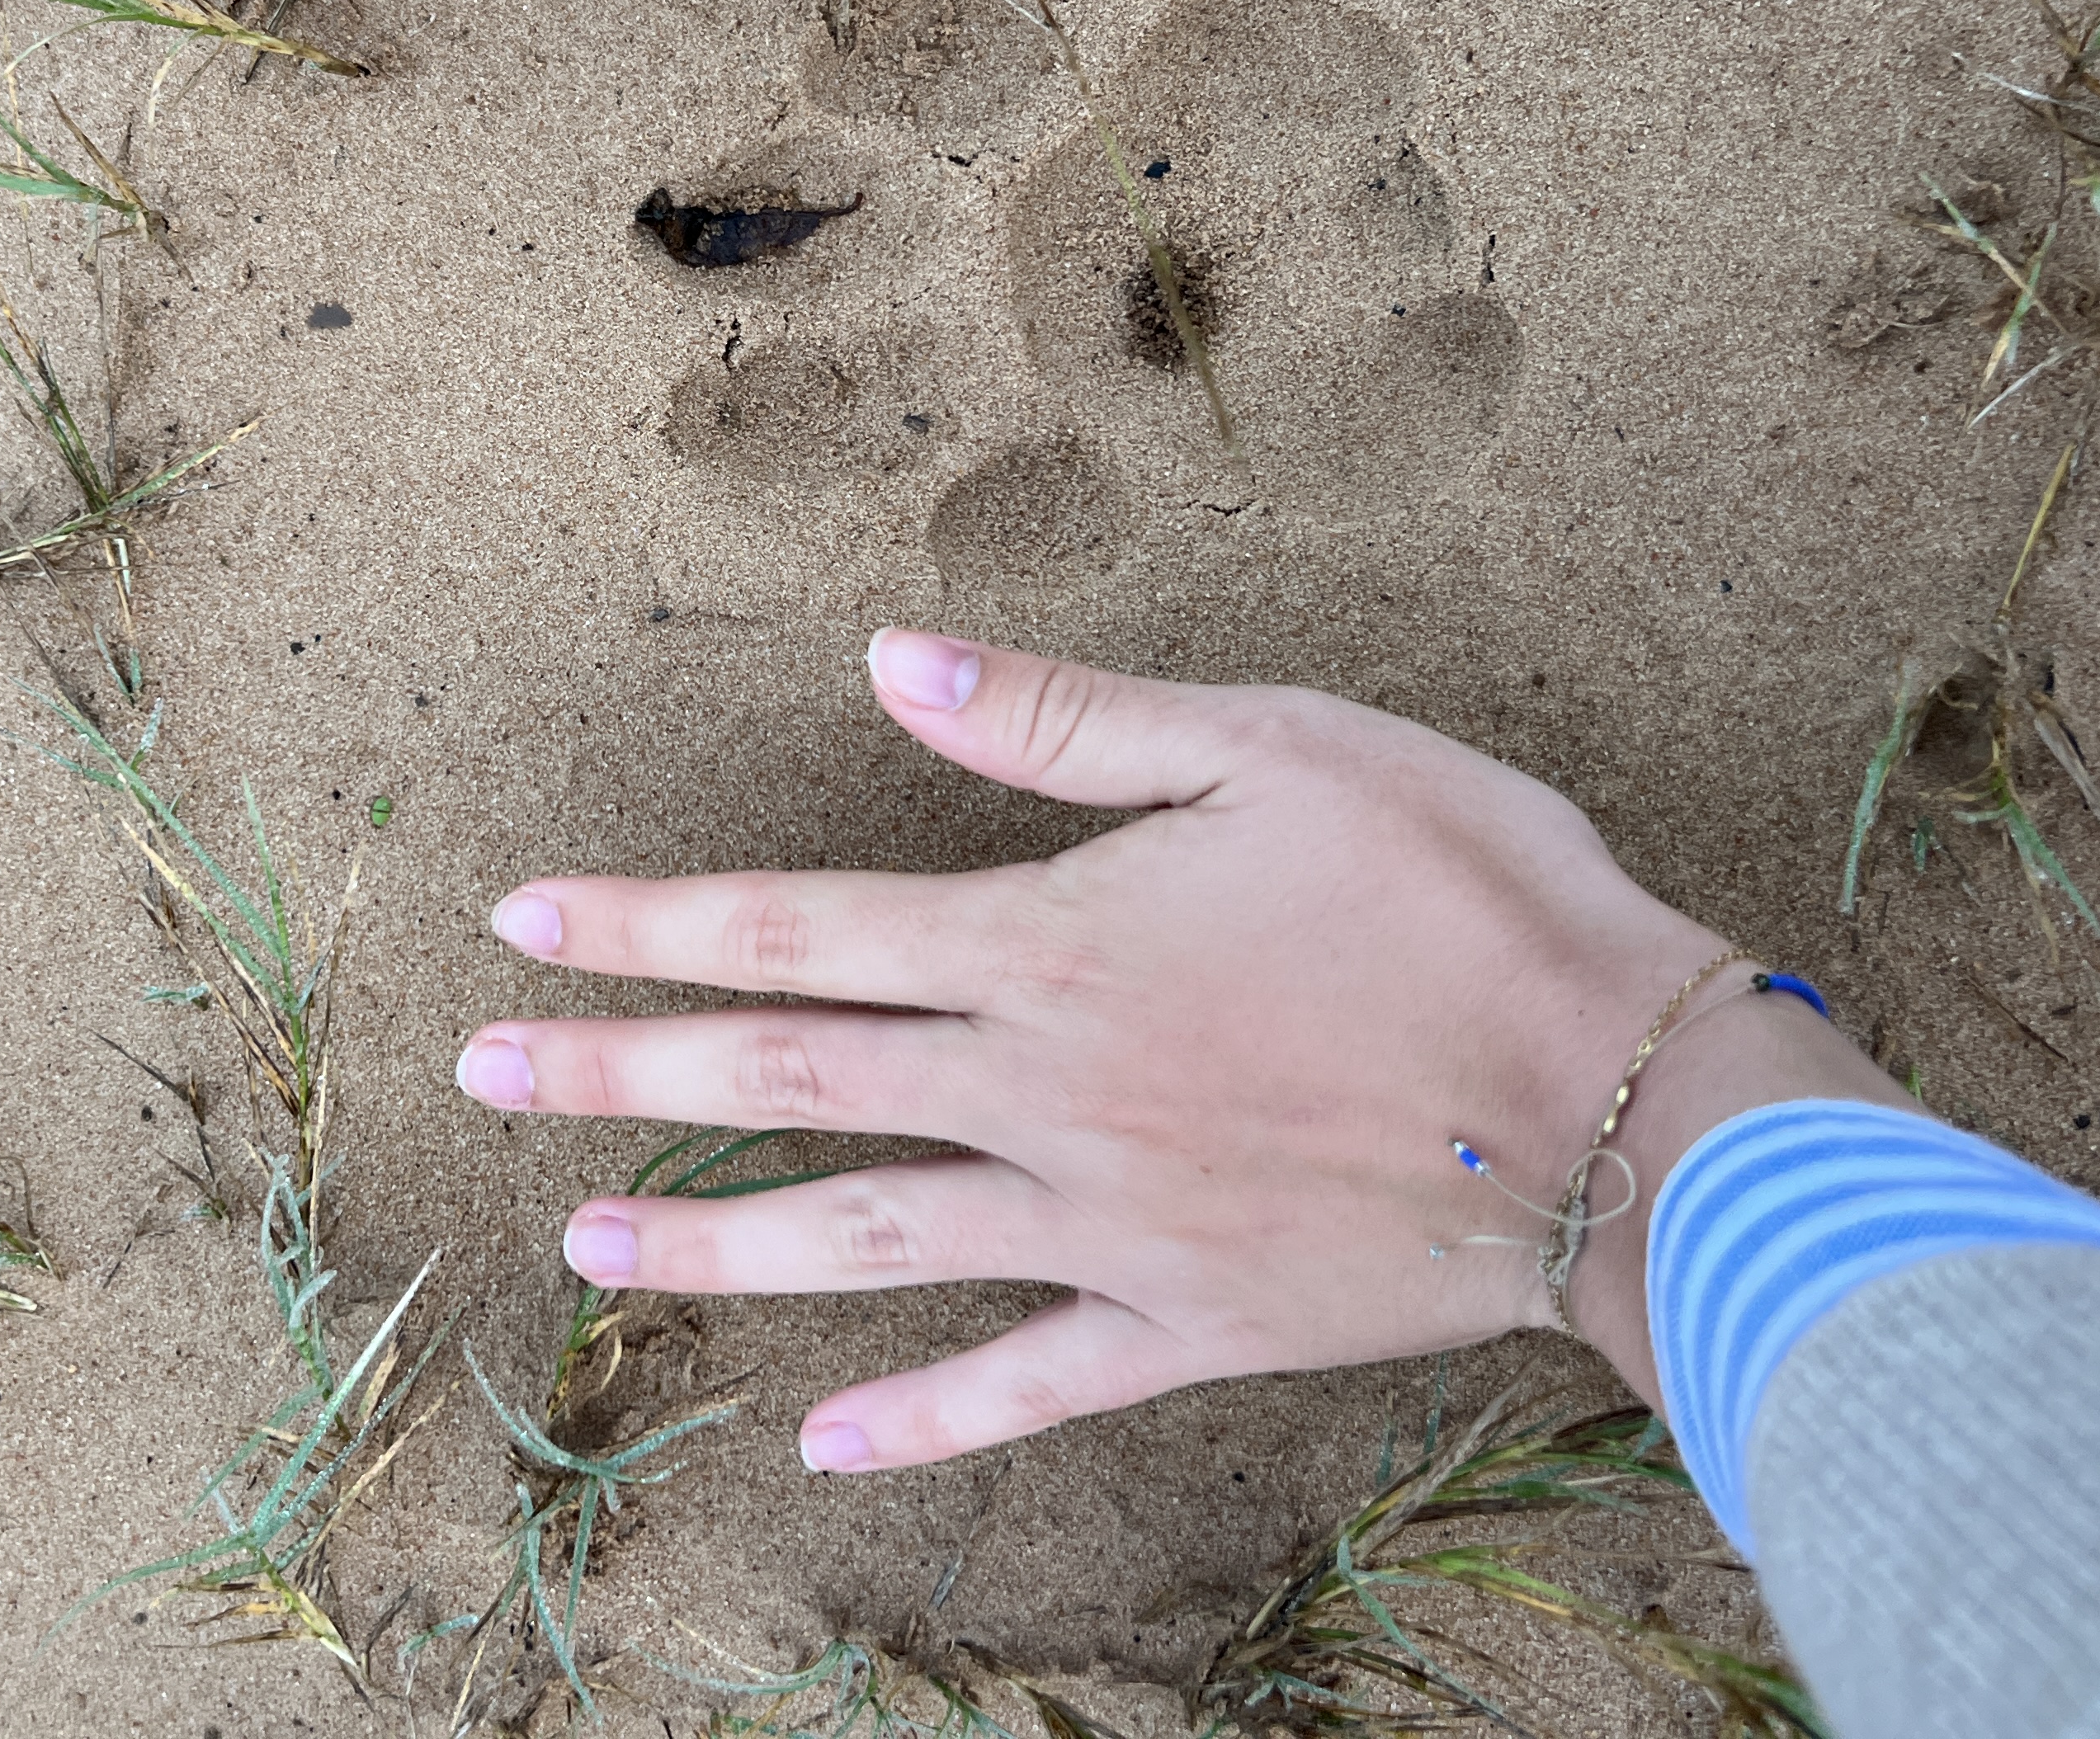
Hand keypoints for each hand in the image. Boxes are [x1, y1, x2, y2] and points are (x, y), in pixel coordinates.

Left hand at [455, 632, 1908, 1470]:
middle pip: (786, 1078)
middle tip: (475, 1075)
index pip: (794, 924)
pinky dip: (923, 1418)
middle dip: (617, 1071)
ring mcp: (1101, 1224)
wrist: (1623, 1106)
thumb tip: (885, 655)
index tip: (518, 920)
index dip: (645, 923)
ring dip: (716, 1236)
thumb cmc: (1461, 889)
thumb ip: (1061, 720)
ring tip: (587, 1236)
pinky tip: (824, 1443)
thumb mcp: (1270, 744)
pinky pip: (1025, 1386)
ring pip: (864, 1236)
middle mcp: (1040, 1092)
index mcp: (1047, 944)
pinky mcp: (1185, 1321)